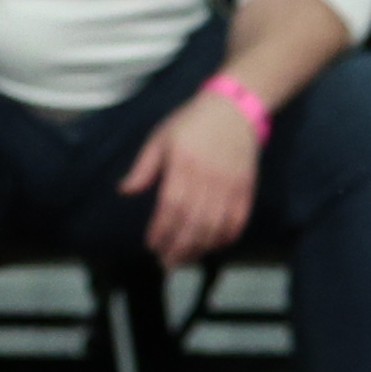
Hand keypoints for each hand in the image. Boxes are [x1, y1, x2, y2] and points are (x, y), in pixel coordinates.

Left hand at [117, 84, 260, 261]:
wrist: (235, 108)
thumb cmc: (193, 122)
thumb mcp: (161, 137)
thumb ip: (143, 167)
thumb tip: (125, 190)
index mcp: (184, 165)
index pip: (172, 206)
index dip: (162, 230)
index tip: (152, 244)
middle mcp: (208, 178)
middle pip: (194, 222)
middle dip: (179, 247)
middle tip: (166, 262)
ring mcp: (230, 184)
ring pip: (215, 225)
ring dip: (199, 247)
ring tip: (185, 258)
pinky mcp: (245, 187)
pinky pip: (238, 219)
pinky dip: (227, 236)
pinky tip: (214, 245)